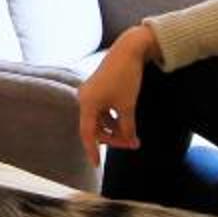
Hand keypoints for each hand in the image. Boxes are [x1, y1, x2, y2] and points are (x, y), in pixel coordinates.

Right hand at [78, 26, 154, 158]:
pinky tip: (126, 122)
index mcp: (88, 103)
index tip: (96, 166)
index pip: (87, 134)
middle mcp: (84, 99)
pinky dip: (114, 118)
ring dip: (115, 129)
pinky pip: (102, 111)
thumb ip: (127, 127)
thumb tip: (130, 143)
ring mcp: (90, 94)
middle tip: (132, 144)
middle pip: (95, 128)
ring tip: (133, 135)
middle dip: (113, 138)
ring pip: (100, 120)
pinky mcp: (97, 90)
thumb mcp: (127, 106)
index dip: (92, 151)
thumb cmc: (126, 78)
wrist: (129, 50)